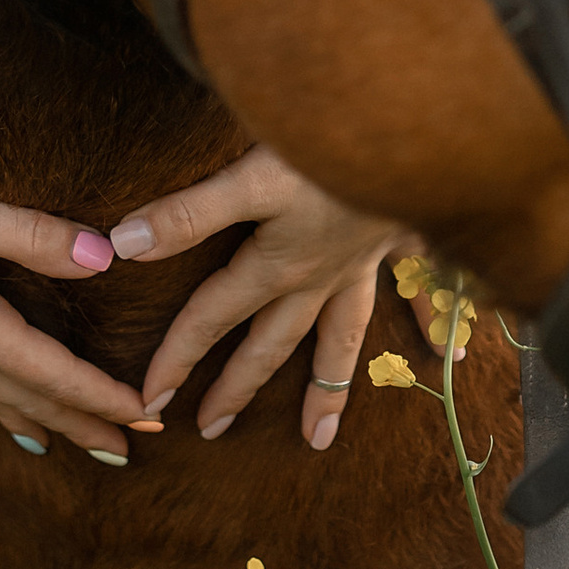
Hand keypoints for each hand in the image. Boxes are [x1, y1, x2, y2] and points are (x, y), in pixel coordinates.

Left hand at [108, 147, 406, 449]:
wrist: (417, 131)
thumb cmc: (331, 149)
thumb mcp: (253, 177)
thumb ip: (190, 214)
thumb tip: (122, 247)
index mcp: (278, 265)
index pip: (212, 317)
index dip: (176, 356)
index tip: (149, 400)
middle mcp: (319, 276)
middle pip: (270, 342)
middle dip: (239, 387)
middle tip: (213, 430)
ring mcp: (362, 264)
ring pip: (340, 339)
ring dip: (326, 388)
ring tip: (318, 437)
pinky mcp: (399, 240)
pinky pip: (415, 299)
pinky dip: (427, 327)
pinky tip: (447, 356)